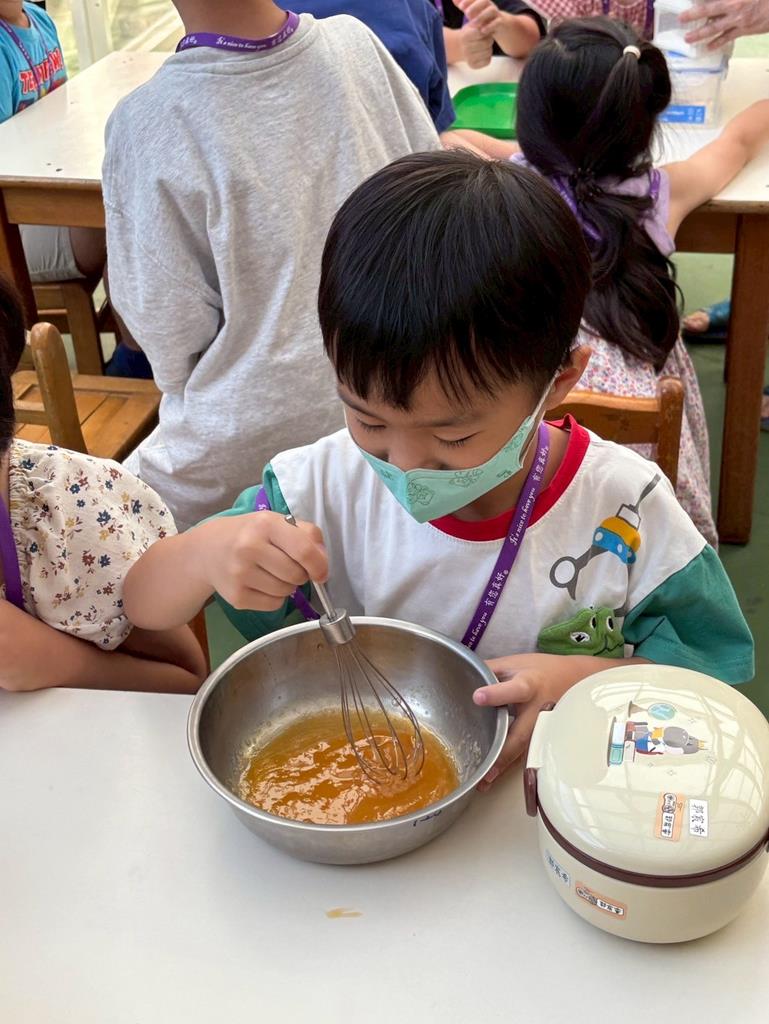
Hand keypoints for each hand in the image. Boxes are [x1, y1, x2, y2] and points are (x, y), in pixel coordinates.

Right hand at [198, 512, 327, 611]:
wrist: (207, 550)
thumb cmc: (250, 534)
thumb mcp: (276, 522)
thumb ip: (307, 535)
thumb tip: (323, 562)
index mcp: (265, 524)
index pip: (304, 550)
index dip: (319, 565)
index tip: (321, 572)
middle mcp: (250, 547)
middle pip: (297, 574)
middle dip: (300, 574)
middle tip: (288, 566)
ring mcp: (240, 573)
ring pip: (286, 592)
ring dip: (287, 586)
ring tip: (272, 573)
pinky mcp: (236, 596)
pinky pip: (273, 604)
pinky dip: (275, 598)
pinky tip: (262, 584)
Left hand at [458, 0, 504, 35]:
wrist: (501, 25)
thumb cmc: (484, 17)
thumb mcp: (473, 11)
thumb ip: (464, 5)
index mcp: (482, 2)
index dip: (468, 0)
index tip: (460, 6)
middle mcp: (490, 5)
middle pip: (484, 1)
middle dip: (475, 6)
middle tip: (466, 14)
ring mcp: (496, 13)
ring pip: (491, 10)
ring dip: (481, 16)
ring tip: (472, 24)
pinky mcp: (501, 22)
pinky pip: (497, 22)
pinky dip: (490, 26)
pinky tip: (482, 31)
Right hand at [461, 25, 493, 68]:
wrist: (460, 46)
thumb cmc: (469, 33)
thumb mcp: (472, 25)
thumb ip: (481, 23)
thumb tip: (490, 22)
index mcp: (465, 36)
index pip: (482, 33)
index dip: (485, 31)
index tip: (483, 30)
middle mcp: (465, 49)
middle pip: (487, 43)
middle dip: (489, 39)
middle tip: (486, 38)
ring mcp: (469, 59)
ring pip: (488, 52)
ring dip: (489, 48)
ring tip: (484, 45)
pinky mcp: (473, 66)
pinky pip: (487, 61)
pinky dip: (488, 56)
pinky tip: (483, 52)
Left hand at [472, 653, 609, 787]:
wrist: (576, 680)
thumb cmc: (541, 671)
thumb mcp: (514, 662)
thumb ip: (488, 670)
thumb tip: (460, 676)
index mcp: (529, 685)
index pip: (514, 690)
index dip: (497, 694)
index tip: (477, 697)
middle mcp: (538, 710)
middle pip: (522, 732)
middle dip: (503, 750)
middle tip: (484, 765)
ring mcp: (543, 728)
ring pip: (524, 750)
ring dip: (504, 766)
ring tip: (484, 782)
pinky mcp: (544, 739)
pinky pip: (526, 754)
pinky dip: (509, 766)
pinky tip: (492, 780)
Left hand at [680, 0, 768, 48]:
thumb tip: (716, 2)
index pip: (712, 1)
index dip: (699, 2)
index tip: (688, 3)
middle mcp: (734, 6)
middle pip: (708, 10)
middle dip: (693, 15)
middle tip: (680, 19)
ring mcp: (738, 20)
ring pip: (714, 28)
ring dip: (700, 33)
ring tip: (688, 39)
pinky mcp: (744, 29)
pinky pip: (727, 37)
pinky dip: (717, 43)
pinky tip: (708, 48)